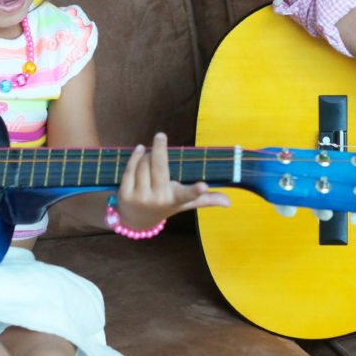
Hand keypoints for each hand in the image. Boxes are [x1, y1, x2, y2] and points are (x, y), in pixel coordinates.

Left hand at [114, 132, 230, 229]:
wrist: (136, 220)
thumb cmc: (166, 205)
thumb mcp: (184, 203)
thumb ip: (205, 199)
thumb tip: (229, 202)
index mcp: (176, 200)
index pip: (188, 196)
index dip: (196, 191)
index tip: (203, 186)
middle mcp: (159, 200)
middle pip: (160, 168)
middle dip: (160, 149)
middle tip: (161, 135)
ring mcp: (141, 197)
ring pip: (144, 165)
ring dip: (147, 154)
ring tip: (151, 153)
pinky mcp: (125, 194)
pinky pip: (130, 169)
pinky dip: (135, 157)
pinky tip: (139, 150)